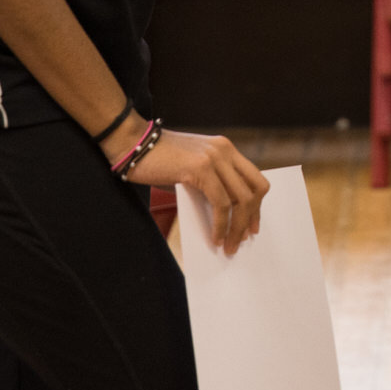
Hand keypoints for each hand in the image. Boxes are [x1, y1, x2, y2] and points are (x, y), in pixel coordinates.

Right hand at [123, 128, 269, 253]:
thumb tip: (224, 215)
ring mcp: (215, 158)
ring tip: (229, 246)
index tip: (252, 225)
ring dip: (237, 228)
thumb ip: (210, 183)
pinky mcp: (200, 169)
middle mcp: (225, 151)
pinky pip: (221, 203)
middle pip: (254, 190)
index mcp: (226, 149)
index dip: (257, 205)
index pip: (255, 179)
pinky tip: (215, 237)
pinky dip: (221, 225)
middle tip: (243, 239)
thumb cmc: (157, 160)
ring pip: (241, 199)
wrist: (133, 143)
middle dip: (251, 219)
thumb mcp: (193, 168)